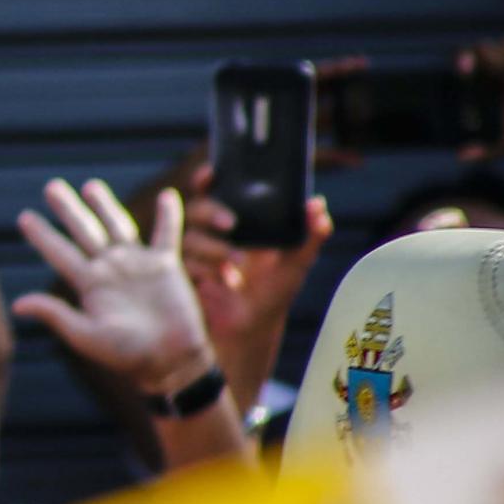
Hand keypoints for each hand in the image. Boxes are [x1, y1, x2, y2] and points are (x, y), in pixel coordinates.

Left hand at [12, 179, 215, 394]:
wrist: (169, 361)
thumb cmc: (127, 355)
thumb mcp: (86, 336)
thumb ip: (56, 316)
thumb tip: (16, 305)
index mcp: (89, 284)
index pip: (60, 253)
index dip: (42, 235)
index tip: (24, 217)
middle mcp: (110, 269)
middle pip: (84, 231)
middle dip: (68, 209)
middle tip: (51, 187)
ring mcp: (137, 265)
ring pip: (118, 226)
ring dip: (105, 205)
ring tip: (91, 186)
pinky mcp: (165, 266)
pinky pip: (167, 234)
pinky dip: (169, 215)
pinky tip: (167, 195)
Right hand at [181, 164, 333, 348]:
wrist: (253, 330)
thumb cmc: (273, 294)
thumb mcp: (296, 264)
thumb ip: (309, 235)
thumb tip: (318, 205)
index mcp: (236, 224)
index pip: (214, 192)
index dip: (207, 179)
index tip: (212, 173)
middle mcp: (211, 235)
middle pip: (197, 209)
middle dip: (212, 211)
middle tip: (233, 223)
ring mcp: (196, 256)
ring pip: (191, 238)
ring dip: (215, 250)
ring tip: (236, 269)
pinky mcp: (185, 277)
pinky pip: (186, 265)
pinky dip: (205, 272)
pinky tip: (223, 283)